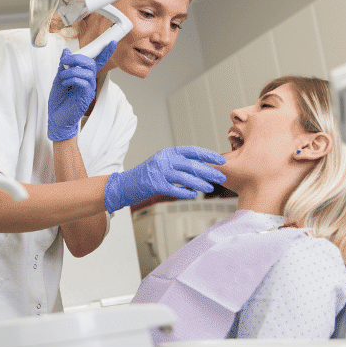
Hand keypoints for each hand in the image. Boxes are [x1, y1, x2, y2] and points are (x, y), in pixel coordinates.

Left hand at [46, 42, 116, 141]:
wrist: (56, 117)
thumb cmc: (59, 99)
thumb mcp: (59, 78)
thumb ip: (64, 65)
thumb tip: (66, 51)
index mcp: (84, 75)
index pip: (97, 61)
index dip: (105, 52)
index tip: (112, 42)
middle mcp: (89, 81)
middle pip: (91, 63)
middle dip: (77, 58)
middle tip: (64, 62)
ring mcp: (89, 88)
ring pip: (87, 71)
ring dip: (72, 70)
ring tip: (62, 76)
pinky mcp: (87, 96)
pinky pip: (84, 81)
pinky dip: (73, 78)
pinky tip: (65, 83)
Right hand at [104, 146, 226, 212]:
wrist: (124, 185)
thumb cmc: (146, 176)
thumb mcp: (162, 163)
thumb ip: (178, 164)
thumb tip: (201, 168)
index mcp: (168, 153)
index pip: (192, 151)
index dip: (208, 155)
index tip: (221, 160)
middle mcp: (164, 160)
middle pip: (192, 165)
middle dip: (209, 171)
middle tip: (222, 177)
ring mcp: (159, 172)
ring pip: (185, 178)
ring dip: (200, 183)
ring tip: (210, 188)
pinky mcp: (154, 185)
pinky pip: (175, 189)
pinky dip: (186, 193)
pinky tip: (194, 195)